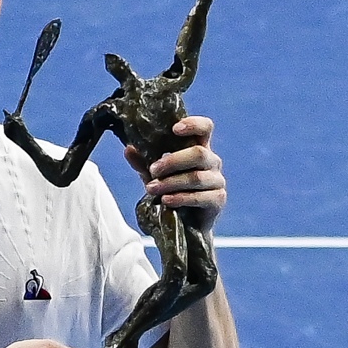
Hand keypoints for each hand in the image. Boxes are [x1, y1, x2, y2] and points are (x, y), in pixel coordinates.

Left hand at [123, 113, 223, 227]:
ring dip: (171, 183)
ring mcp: (217, 181)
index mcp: (200, 148)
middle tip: (153, 170)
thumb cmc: (173, 191)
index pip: (205, 128)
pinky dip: (181, 198)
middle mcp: (212, 161)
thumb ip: (144, 162)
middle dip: (172, 161)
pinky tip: (166, 200)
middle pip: (198, 154)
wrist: (184, 223)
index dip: (193, 124)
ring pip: (196, 177)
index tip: (174, 129)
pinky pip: (200, 197)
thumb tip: (129, 148)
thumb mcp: (155, 175)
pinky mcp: (218, 200)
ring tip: (152, 189)